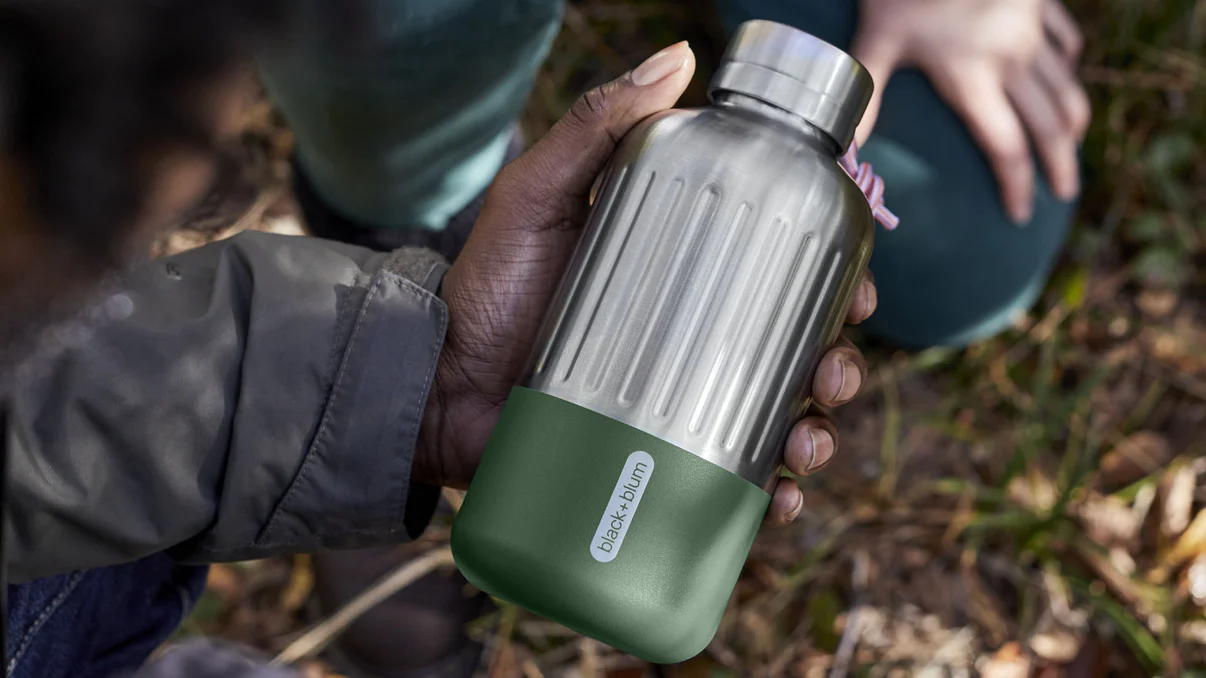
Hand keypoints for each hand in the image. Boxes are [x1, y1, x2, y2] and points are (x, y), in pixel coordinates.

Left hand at [415, 42, 877, 524]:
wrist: (434, 388)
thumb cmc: (483, 286)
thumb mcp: (537, 195)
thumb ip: (596, 126)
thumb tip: (679, 57)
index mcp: (681, 277)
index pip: (780, 277)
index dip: (834, 286)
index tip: (859, 293)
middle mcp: (688, 342)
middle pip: (792, 353)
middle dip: (836, 366)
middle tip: (833, 375)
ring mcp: (672, 407)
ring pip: (773, 421)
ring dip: (815, 435)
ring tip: (806, 444)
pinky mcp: (652, 461)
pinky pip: (727, 484)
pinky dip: (768, 499)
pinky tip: (779, 500)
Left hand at [850, 0, 1090, 222]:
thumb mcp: (876, 38)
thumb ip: (866, 96)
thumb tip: (845, 153)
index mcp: (973, 75)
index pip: (1004, 148)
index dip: (1016, 186)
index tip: (1021, 215)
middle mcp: (1012, 57)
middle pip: (1048, 126)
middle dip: (1059, 167)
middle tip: (1063, 197)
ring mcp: (1032, 28)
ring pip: (1066, 87)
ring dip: (1073, 125)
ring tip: (1072, 151)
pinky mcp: (1041, 2)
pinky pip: (1066, 40)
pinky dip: (1068, 66)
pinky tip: (1065, 76)